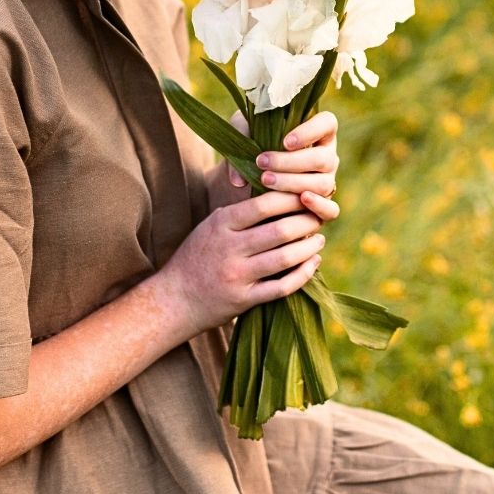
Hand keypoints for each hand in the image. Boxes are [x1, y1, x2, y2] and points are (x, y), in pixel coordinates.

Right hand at [155, 190, 326, 337]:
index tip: (305, 194)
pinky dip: (303, 274)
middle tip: (318, 217)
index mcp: (221, 224)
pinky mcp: (244, 300)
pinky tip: (313, 263)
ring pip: (285, 258)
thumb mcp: (211, 226)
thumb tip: (279, 193)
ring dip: (309, 247)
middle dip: (306, 222)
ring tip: (319, 238)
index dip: (290, 198)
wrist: (175, 298)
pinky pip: (282, 287)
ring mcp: (237, 276)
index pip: (263, 204)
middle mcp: (229, 248)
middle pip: (280, 230)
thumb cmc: (197, 255)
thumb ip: (240, 212)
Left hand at [250, 110, 339, 225]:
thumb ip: (240, 139)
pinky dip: (320, 206)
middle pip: (322, 158)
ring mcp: (327, 182)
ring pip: (322, 183)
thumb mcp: (243, 133)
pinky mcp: (323, 207)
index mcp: (316, 134)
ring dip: (293, 182)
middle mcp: (327, 158)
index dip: (311, 131)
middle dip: (290, 162)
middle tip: (261, 162)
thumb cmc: (251, 150)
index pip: (327, 123)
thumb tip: (239, 180)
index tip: (285, 142)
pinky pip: (331, 210)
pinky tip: (302, 200)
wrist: (247, 183)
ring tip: (265, 180)